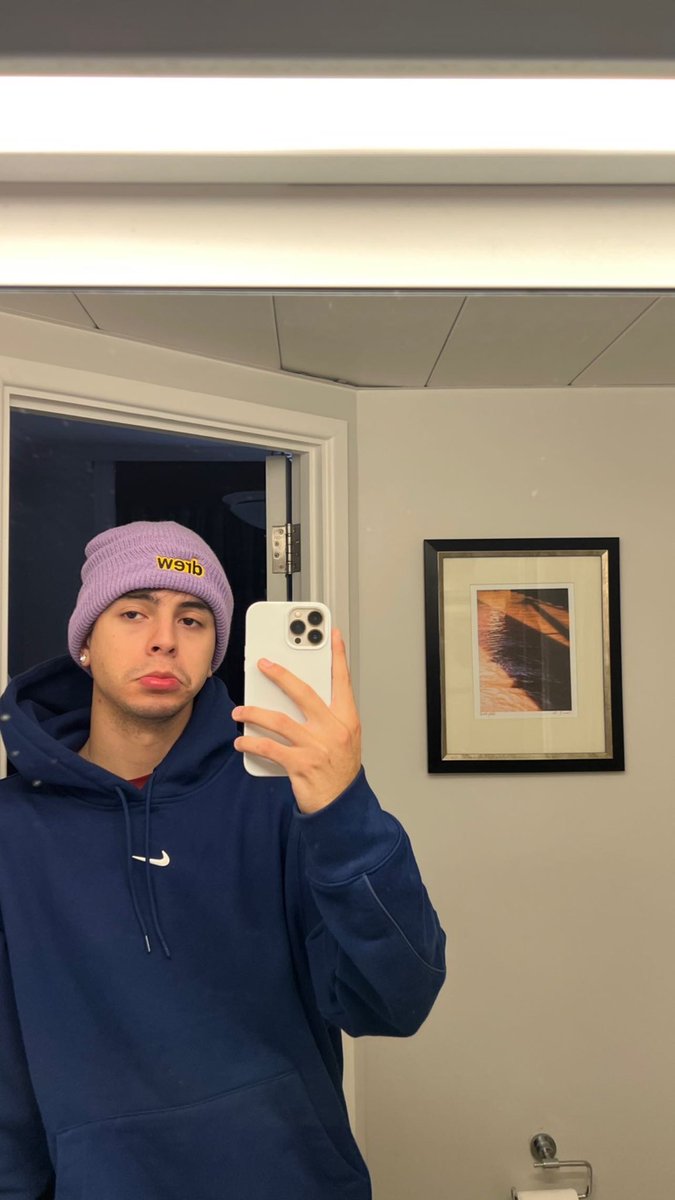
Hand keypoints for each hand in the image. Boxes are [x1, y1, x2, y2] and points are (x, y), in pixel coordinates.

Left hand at [232, 629, 361, 813]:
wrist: (341, 806)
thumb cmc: (340, 771)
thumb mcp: (343, 739)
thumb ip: (326, 716)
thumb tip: (294, 697)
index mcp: (347, 719)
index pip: (342, 680)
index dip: (338, 655)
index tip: (331, 634)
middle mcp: (333, 730)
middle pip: (303, 693)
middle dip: (280, 675)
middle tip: (263, 664)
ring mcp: (317, 747)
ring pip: (279, 720)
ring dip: (254, 713)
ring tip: (240, 711)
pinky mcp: (300, 765)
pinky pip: (269, 748)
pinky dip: (251, 743)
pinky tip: (242, 742)